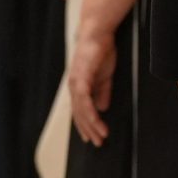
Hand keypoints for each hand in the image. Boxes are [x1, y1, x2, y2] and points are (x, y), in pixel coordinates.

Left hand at [68, 25, 115, 144]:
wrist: (97, 34)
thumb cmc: (100, 52)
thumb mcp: (104, 76)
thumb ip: (102, 92)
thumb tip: (102, 108)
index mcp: (78, 86)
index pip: (79, 110)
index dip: (84, 125)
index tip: (92, 138)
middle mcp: (74, 86)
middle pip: (79, 114)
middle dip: (88, 130)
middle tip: (98, 143)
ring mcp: (75, 82)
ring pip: (81, 110)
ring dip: (91, 125)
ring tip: (101, 136)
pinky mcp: (81, 78)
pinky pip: (84, 100)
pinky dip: (91, 112)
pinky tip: (98, 121)